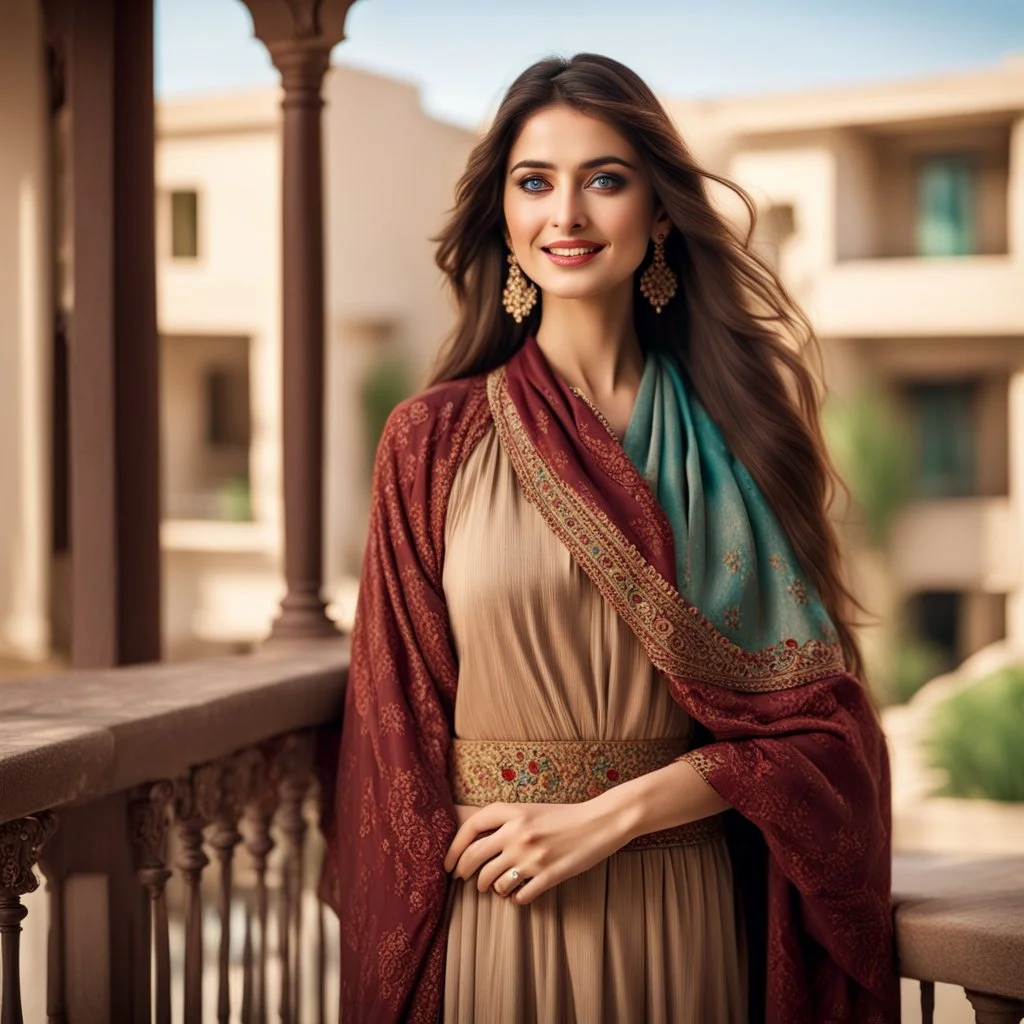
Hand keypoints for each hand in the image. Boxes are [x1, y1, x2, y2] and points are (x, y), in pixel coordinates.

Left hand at [443, 800, 629, 904]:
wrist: (599, 823)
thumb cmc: (563, 816)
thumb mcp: (531, 810)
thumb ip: (506, 822)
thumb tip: (477, 844)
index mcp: (514, 812)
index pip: (471, 828)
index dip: (454, 847)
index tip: (449, 863)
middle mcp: (518, 834)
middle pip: (475, 858)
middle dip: (464, 872)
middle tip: (463, 879)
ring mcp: (532, 857)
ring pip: (493, 882)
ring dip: (491, 889)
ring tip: (495, 888)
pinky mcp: (548, 876)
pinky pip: (519, 896)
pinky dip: (514, 899)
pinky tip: (517, 895)